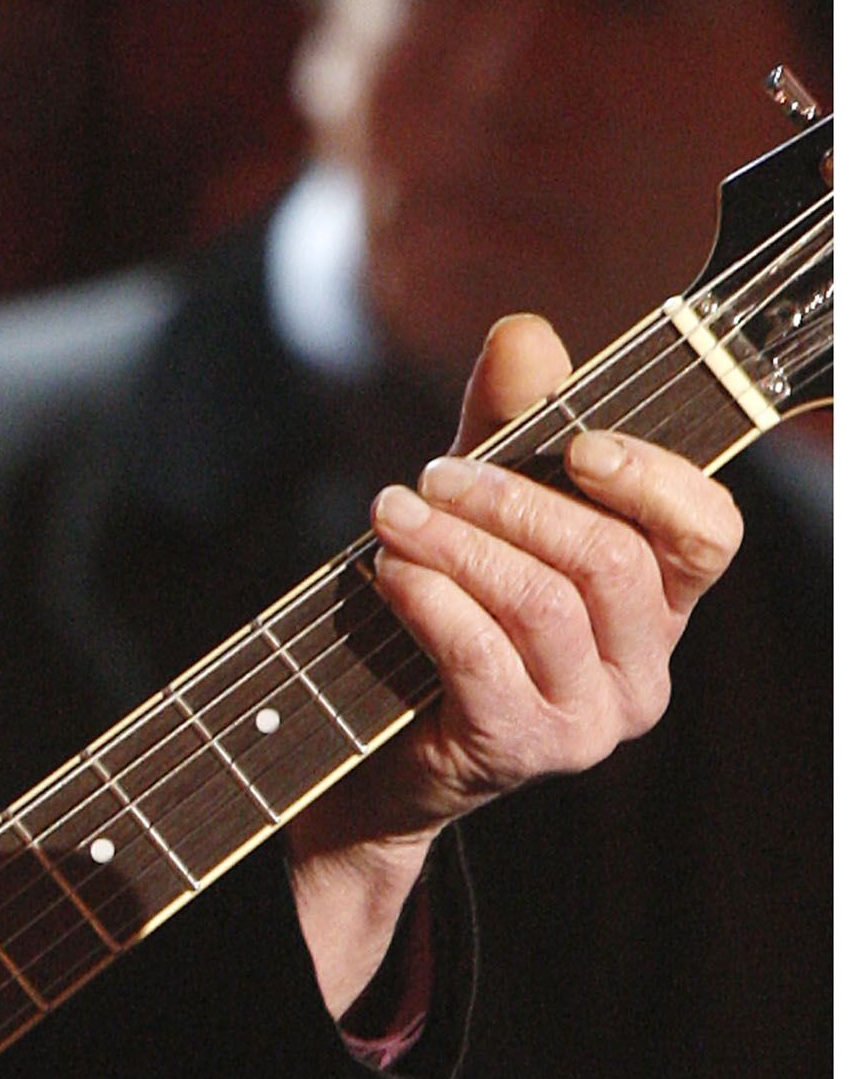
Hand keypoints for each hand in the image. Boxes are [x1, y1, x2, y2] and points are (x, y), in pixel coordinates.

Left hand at [284, 312, 744, 1012]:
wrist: (369, 744)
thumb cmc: (439, 607)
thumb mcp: (476, 508)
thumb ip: (505, 425)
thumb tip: (525, 331)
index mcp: (656, 599)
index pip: (708, 530)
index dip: (655, 478)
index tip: (580, 442)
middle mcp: (642, 664)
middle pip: (608, 559)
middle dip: (511, 500)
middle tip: (430, 477)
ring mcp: (590, 718)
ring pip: (543, 603)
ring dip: (455, 542)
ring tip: (390, 513)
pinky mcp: (520, 747)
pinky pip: (484, 658)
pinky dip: (429, 600)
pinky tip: (387, 573)